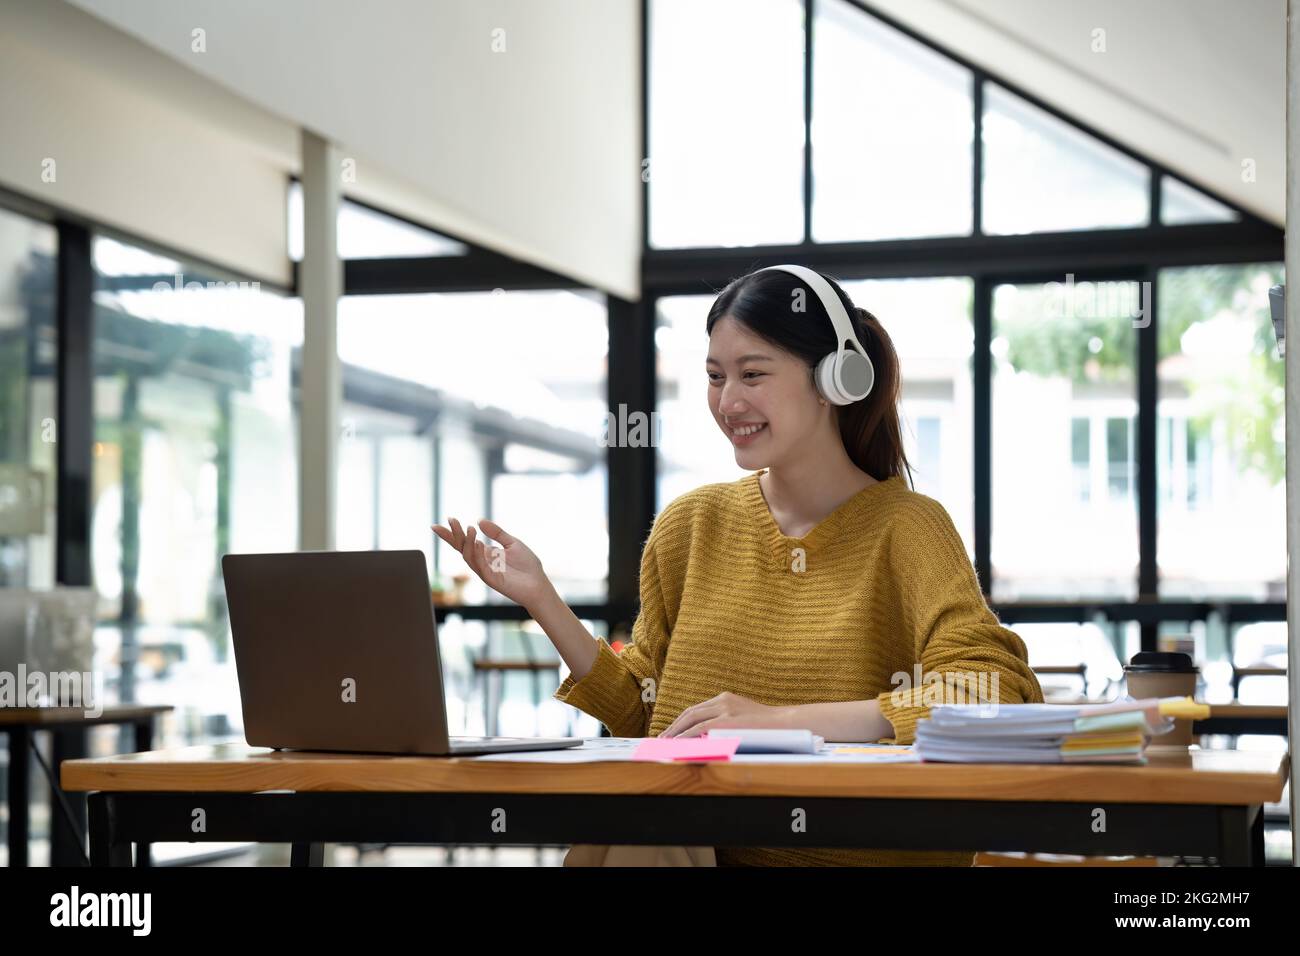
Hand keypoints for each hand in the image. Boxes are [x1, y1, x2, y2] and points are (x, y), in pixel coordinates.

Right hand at [431, 517, 552, 610]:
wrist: (539, 585)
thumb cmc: (527, 566)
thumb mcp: (512, 543)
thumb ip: (496, 532)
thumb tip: (479, 520)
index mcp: (486, 553)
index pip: (464, 542)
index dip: (451, 534)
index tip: (437, 524)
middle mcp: (482, 562)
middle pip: (462, 548)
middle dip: (454, 535)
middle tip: (451, 520)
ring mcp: (485, 572)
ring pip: (469, 557)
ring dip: (467, 542)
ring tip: (469, 528)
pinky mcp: (492, 580)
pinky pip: (480, 567)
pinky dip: (477, 555)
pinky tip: (478, 543)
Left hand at [659, 692, 788, 737]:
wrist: (786, 723)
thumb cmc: (768, 726)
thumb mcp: (744, 718)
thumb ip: (726, 722)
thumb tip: (707, 737)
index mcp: (725, 698)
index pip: (697, 709)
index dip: (682, 721)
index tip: (672, 731)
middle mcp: (722, 700)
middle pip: (690, 712)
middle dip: (674, 726)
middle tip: (662, 738)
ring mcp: (724, 709)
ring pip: (691, 719)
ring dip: (676, 732)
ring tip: (665, 743)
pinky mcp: (726, 721)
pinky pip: (699, 729)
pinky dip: (685, 737)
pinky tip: (677, 744)